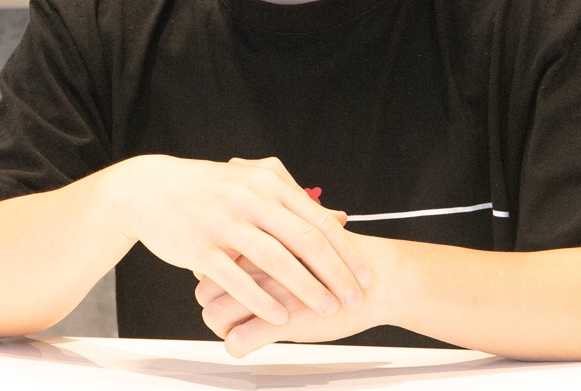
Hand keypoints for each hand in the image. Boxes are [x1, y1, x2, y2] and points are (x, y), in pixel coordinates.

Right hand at [114, 155, 369, 326]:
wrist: (150, 188)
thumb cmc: (208, 188)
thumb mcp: (253, 181)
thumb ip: (295, 198)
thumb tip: (339, 218)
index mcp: (267, 183)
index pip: (318, 220)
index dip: (345, 252)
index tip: (365, 276)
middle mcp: (249, 199)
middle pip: (304, 240)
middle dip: (335, 274)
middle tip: (354, 298)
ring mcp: (224, 223)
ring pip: (275, 261)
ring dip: (305, 288)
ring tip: (326, 309)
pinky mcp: (200, 247)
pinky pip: (237, 278)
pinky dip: (261, 299)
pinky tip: (279, 317)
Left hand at [195, 237, 388, 357]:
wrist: (376, 279)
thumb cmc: (338, 259)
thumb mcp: (299, 235)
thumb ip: (269, 236)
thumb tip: (240, 243)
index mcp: (261, 237)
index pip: (212, 258)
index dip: (212, 275)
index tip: (222, 283)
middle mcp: (258, 263)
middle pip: (205, 288)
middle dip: (213, 303)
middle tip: (229, 309)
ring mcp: (268, 292)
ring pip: (214, 315)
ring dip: (222, 326)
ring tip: (238, 327)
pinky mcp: (282, 321)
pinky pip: (238, 340)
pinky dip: (238, 345)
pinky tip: (249, 341)